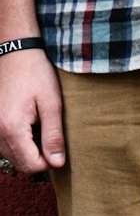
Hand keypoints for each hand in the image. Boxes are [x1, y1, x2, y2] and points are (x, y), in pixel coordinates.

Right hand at [0, 49, 64, 174]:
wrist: (14, 50)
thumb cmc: (35, 73)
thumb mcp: (51, 104)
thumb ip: (53, 136)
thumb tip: (57, 163)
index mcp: (12, 128)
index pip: (31, 165)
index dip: (49, 163)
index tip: (57, 148)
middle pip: (21, 164)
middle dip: (38, 158)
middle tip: (50, 139)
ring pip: (12, 156)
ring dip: (28, 151)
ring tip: (39, 129)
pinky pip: (5, 145)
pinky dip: (19, 142)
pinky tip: (29, 126)